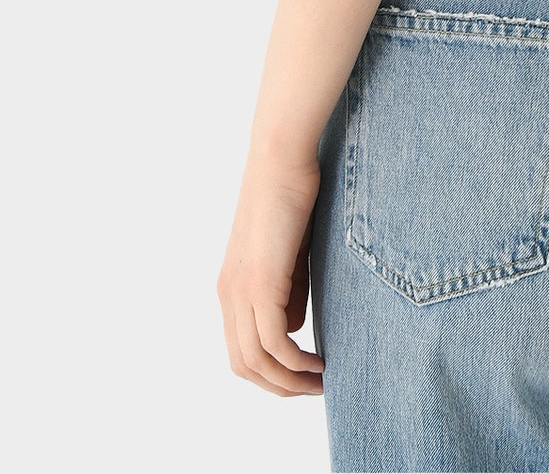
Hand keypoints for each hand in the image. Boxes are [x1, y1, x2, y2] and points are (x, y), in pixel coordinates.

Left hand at [217, 152, 325, 395]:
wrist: (281, 159)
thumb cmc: (291, 196)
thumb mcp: (288, 255)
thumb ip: (288, 291)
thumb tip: (291, 328)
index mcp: (231, 288)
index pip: (240, 351)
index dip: (270, 373)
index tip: (303, 376)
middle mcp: (229, 294)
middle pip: (244, 365)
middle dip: (279, 386)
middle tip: (313, 389)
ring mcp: (241, 289)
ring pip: (256, 360)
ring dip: (289, 381)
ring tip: (320, 383)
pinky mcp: (260, 281)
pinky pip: (272, 341)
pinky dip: (295, 362)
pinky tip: (317, 362)